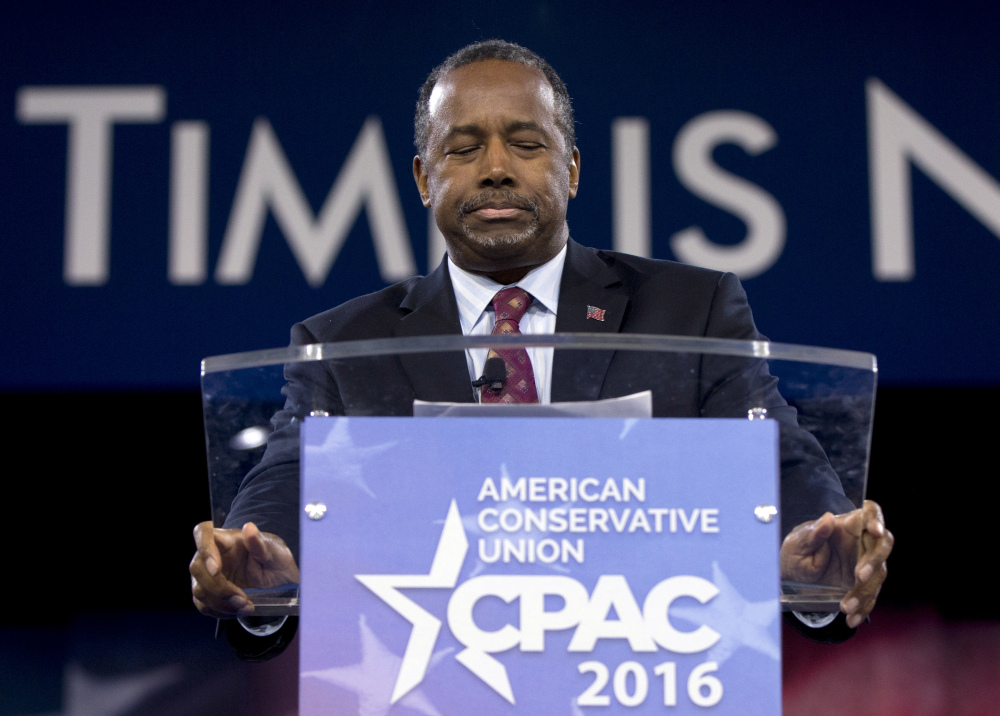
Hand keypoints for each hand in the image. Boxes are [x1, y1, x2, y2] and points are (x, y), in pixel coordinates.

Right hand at [190, 521, 299, 618]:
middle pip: (197, 568)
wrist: (280, 577)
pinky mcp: (210, 591)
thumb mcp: (273, 551)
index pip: (202, 532)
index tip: (216, 570)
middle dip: (218, 588)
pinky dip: (220, 611)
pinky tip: (237, 611)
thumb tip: (249, 528)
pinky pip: (203, 604)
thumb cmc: (276, 558)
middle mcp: (213, 553)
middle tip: (241, 599)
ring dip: (221, 603)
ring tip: (245, 606)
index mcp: (227, 538)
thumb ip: (259, 543)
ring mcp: (208, 573)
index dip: (204, 550)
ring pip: (199, 589)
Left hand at [780, 500, 892, 628]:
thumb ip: (814, 532)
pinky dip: (863, 608)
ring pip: (879, 574)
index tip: (876, 531)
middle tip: (858, 577)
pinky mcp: (864, 582)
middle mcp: (860, 541)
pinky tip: (853, 618)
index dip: (877, 519)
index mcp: (847, 524)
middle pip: (882, 545)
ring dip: (865, 592)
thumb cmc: (795, 550)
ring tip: (846, 607)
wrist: (792, 575)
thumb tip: (826, 519)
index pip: (870, 513)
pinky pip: (871, 595)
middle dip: (874, 561)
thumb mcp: (798, 542)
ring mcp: (865, 562)